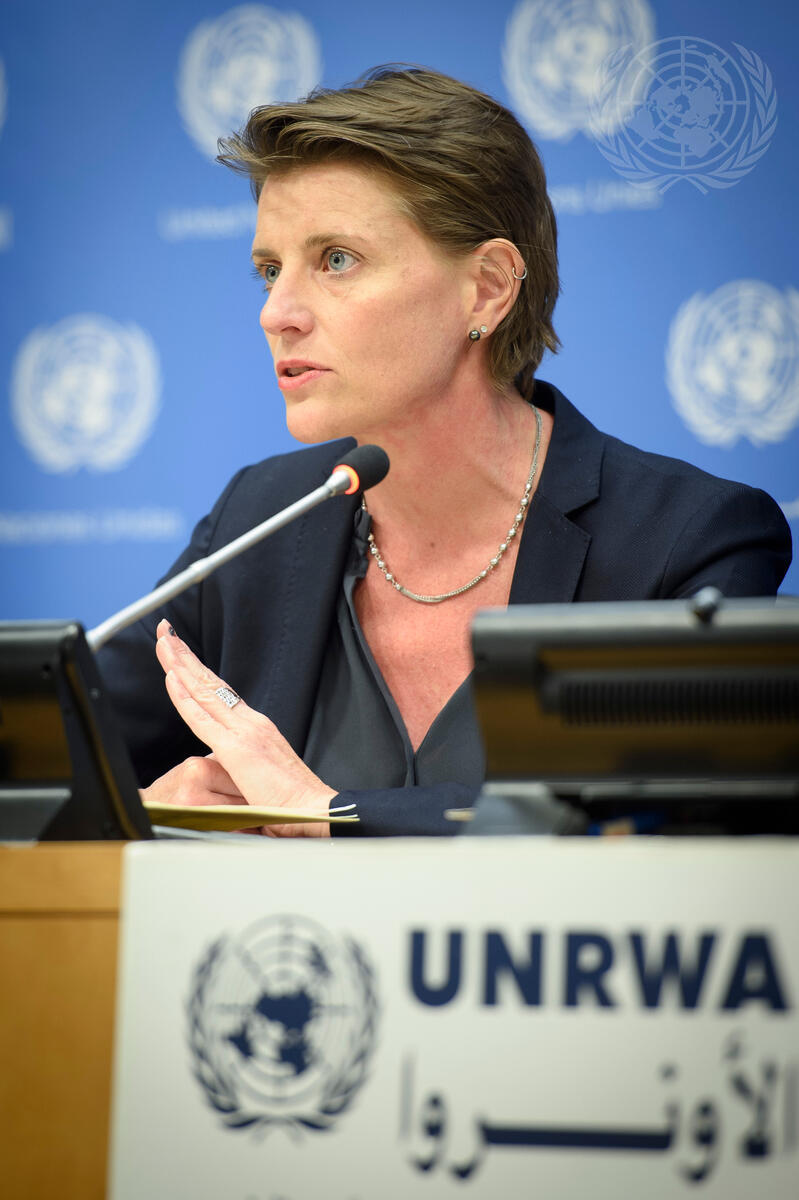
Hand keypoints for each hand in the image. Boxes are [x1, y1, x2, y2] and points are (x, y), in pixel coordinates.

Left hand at [152, 619, 335, 836]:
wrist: (316, 810)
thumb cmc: (294, 804)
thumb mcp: (265, 779)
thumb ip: (246, 769)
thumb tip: (233, 772)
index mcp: (257, 727)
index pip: (221, 693)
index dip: (199, 671)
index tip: (182, 654)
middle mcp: (251, 721)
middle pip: (210, 682)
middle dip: (185, 655)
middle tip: (167, 632)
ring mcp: (244, 732)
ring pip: (203, 690)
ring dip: (180, 664)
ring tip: (164, 642)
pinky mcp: (237, 748)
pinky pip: (201, 717)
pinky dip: (184, 696)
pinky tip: (172, 677)